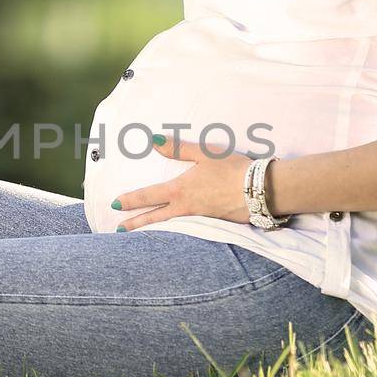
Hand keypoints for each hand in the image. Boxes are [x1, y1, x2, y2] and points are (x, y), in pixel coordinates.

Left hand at [111, 130, 255, 229]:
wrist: (261, 190)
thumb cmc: (233, 169)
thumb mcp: (205, 153)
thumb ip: (178, 148)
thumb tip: (153, 140)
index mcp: (180, 190)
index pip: (148, 196)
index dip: (130, 200)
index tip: (115, 205)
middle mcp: (186, 208)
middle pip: (155, 219)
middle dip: (135, 224)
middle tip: (118, 231)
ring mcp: (200, 219)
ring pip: (171, 227)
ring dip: (154, 231)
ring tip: (141, 236)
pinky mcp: (214, 225)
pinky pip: (189, 231)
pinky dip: (176, 234)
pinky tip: (176, 235)